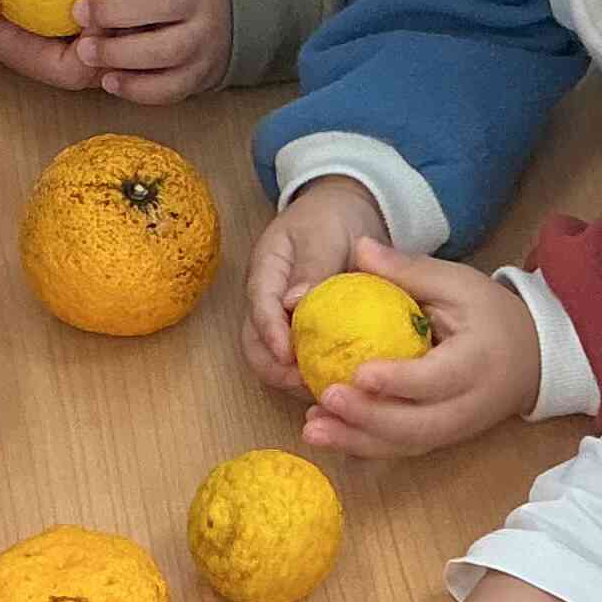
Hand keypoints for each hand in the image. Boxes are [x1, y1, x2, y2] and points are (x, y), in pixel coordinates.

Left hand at [73, 0, 231, 102]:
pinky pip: (171, 87)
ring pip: (168, 50)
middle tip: (77, 12)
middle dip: (117, 9)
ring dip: (123, 53)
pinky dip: (139, 89)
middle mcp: (201, 0)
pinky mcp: (199, 74)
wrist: (230, 11)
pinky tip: (108, 81)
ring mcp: (203, 40)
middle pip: (165, 3)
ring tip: (84, 51)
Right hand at [240, 176, 378, 390]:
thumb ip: (313, 266)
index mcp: (266, 271)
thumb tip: (293, 303)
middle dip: (274, 369)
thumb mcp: (324, 232)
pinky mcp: (301, 332)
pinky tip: (339, 385)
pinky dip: (313, 376)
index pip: (259, 306)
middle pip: (254, 342)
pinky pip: (300, 360)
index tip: (288, 356)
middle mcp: (266, 300)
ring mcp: (281, 319)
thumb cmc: (332, 217)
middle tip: (305, 384)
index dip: (270, 334)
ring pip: (272, 359)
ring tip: (324, 391)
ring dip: (292, 380)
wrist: (346, 211)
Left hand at [302, 246, 540, 459]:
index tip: (359, 373)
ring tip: (312, 429)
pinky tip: (327, 434)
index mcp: (478, 362)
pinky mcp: (440, 440)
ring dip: (357, 441)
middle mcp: (468, 406)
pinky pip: (401, 450)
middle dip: (369, 418)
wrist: (531, 357)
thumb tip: (358, 248)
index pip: (437, 378)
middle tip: (326, 399)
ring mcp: (454, 430)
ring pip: (405, 445)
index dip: (399, 380)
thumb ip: (408, 271)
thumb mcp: (459, 283)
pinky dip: (363, 446)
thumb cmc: (490, 314)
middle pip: (418, 425)